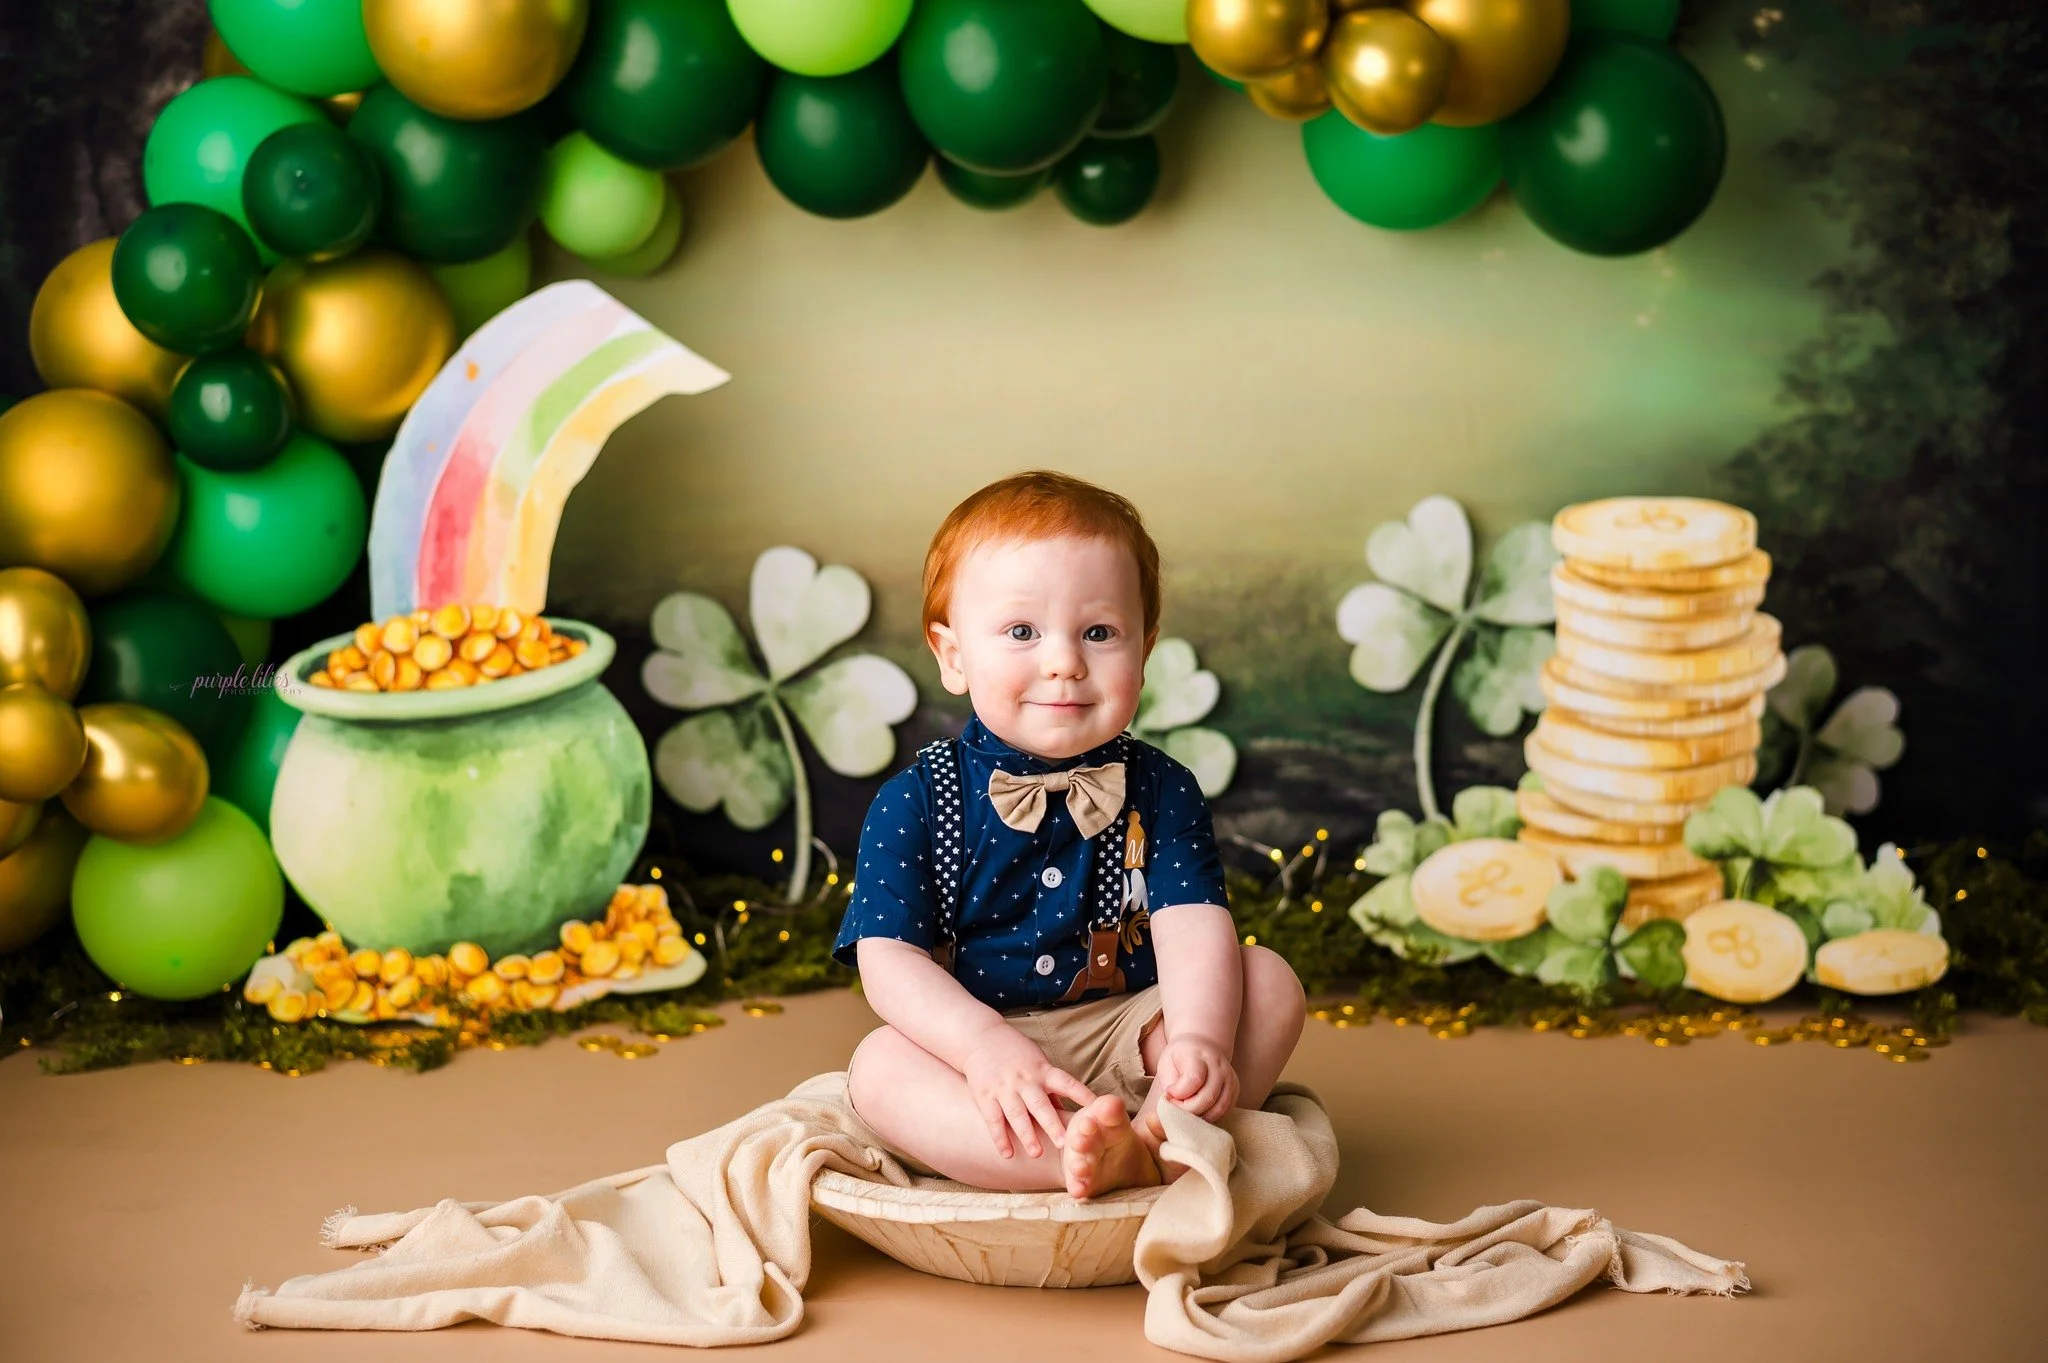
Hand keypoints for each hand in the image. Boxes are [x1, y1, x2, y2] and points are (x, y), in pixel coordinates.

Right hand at [960, 1024, 1097, 1159]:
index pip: (1066, 1083)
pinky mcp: (985, 1096)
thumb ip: (1053, 1088)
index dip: (1082, 1094)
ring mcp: (1004, 1088)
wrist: (980, 1038)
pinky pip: (993, 1120)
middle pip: (1040, 1104)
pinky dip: (1000, 1138)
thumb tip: (1072, 1111)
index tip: (1097, 1108)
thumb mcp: (1038, 1063)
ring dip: (1027, 1135)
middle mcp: (1025, 1080)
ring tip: (1037, 1154)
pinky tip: (1007, 1154)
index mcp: (1042, 1071)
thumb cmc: (1016, 1053)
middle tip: (1064, 1144)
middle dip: (1052, 1124)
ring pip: (1017, 1114)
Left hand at [1154, 1033, 1237, 1124]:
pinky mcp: (1235, 1088)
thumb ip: (1169, 1084)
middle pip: (1207, 1098)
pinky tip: (1199, 1109)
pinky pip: (1225, 1110)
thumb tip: (1173, 1106)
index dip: (1179, 1093)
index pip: (1194, 1080)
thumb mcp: (1166, 1064)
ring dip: (1200, 1115)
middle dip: (1188, 1109)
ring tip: (1186, 1109)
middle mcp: (1218, 1065)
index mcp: (1198, 1055)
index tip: (1169, 1092)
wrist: (1200, 1046)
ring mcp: (1229, 1076)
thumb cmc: (1179, 1058)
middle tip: (1176, 1105)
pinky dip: (1210, 1115)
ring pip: (1218, 1107)